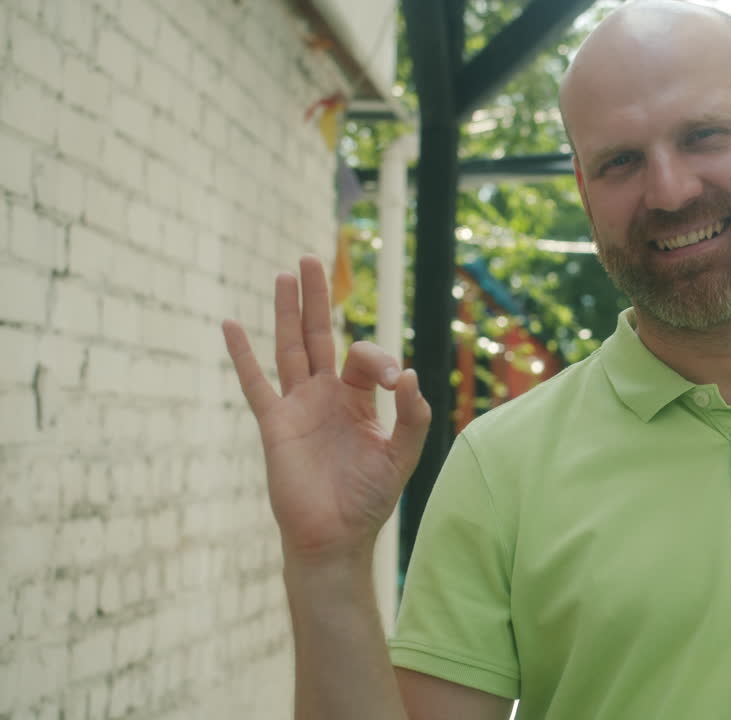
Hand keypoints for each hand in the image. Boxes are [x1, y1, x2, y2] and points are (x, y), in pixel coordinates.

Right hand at [221, 255, 430, 562]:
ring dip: (287, 312)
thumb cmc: (368, 500)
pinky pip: (255, 384)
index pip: (365, 358)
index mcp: (359, 401)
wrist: (334, 538)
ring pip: (289, 348)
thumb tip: (412, 377)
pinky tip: (231, 324)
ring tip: (285, 274)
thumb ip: (414, 418)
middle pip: (320, 336)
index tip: (398, 383)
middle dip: (318, 299)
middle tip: (311, 258)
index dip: (382, 359)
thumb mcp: (403, 456)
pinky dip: (241, 354)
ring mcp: (298, 407)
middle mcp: (326, 396)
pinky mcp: (275, 424)